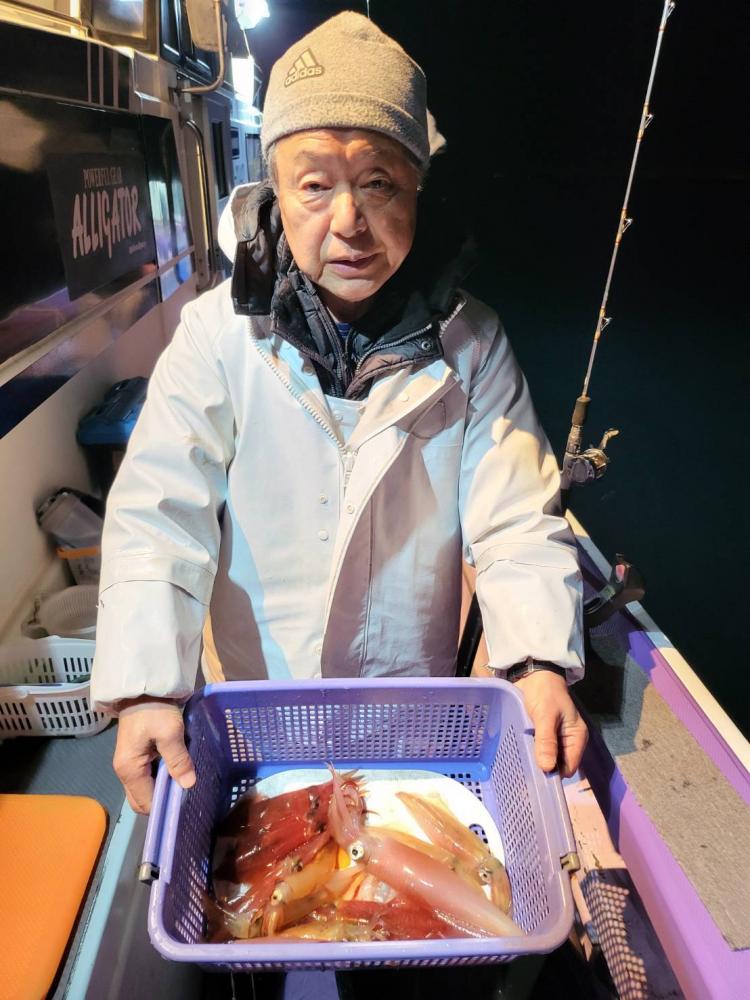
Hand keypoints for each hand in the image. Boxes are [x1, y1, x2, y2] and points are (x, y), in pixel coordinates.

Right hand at [112, 697, 196, 813]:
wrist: (142, 688)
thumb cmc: (154, 710)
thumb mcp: (169, 732)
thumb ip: (178, 759)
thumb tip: (188, 785)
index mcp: (129, 770)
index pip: (145, 803)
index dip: (164, 806)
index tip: (185, 802)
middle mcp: (124, 772)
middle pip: (142, 800)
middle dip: (162, 801)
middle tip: (186, 793)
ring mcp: (129, 764)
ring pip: (145, 789)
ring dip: (162, 789)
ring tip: (184, 783)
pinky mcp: (135, 756)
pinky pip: (147, 777)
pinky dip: (160, 778)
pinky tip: (177, 772)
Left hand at [472, 664, 587, 776]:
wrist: (534, 674)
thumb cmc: (545, 692)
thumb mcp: (546, 715)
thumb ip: (547, 741)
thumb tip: (547, 768)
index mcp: (576, 737)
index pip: (569, 767)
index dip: (555, 774)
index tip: (537, 778)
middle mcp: (567, 742)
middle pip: (558, 766)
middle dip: (544, 769)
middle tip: (524, 774)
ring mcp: (554, 739)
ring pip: (547, 759)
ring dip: (535, 762)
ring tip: (519, 767)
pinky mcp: (541, 736)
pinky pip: (538, 751)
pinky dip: (530, 753)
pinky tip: (519, 757)